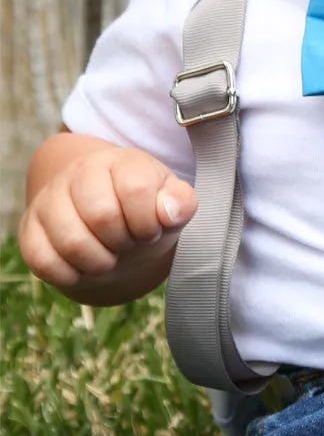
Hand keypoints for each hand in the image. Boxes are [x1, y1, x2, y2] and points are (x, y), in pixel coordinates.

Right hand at [18, 144, 196, 290]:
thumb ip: (181, 203)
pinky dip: (71, 274)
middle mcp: (80, 173)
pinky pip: (44, 261)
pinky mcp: (30, 229)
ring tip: (110, 256)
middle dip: (124, 241)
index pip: (135, 190)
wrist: (108, 214)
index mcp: (120, 161)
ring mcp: (50, 200)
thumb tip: (170, 212)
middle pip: (101, 216)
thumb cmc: (144, 208)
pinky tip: (84, 266)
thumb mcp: (170, 201)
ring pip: (71, 242)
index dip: (148, 222)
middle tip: (129, 242)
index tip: (151, 229)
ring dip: (99, 262)